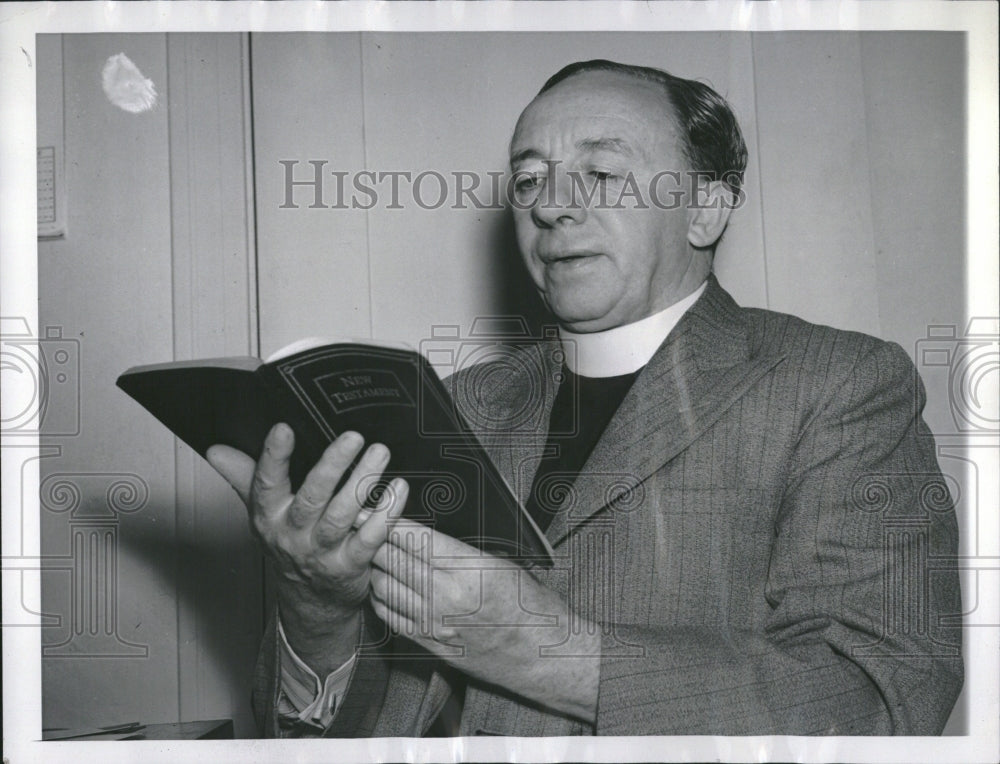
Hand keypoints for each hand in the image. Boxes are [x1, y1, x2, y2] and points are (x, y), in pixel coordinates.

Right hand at [208, 424, 408, 610]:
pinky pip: (371, 537)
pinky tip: (398, 489)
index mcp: (269, 517)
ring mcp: (322, 553)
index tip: (283, 428)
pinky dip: (387, 512)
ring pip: (343, 515)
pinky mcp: (350, 566)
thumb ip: (244, 477)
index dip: (273, 456)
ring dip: (363, 482)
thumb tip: (217, 450)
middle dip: (332, 465)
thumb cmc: (290, 545)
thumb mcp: (264, 513)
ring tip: (379, 453)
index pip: (266, 484)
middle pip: (312, 497)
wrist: (310, 602)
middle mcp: (292, 535)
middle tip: (353, 436)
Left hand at [369, 520, 599, 721]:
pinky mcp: (429, 644)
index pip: (415, 537)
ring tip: (372, 551)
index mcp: (470, 570)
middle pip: (392, 559)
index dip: (387, 519)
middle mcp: (447, 597)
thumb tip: (425, 533)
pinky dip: (380, 596)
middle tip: (361, 523)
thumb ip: (460, 549)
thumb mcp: (502, 563)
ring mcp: (435, 623)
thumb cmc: (531, 605)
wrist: (542, 655)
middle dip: (372, 538)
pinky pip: (389, 616)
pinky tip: (383, 584)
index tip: (371, 506)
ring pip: (384, 586)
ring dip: (374, 566)